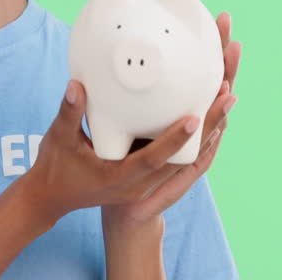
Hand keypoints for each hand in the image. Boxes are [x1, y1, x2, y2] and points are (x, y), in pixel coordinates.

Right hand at [22, 12, 242, 225]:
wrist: (53, 197)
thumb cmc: (55, 169)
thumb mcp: (60, 139)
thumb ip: (70, 112)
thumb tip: (77, 85)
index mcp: (120, 178)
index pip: (154, 159)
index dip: (174, 139)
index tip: (193, 117)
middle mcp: (139, 183)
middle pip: (184, 157)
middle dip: (208, 124)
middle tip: (228, 94)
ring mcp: (146, 182)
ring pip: (188, 157)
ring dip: (209, 127)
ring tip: (227, 95)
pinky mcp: (149, 174)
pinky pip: (181, 157)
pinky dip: (196, 135)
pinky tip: (207, 110)